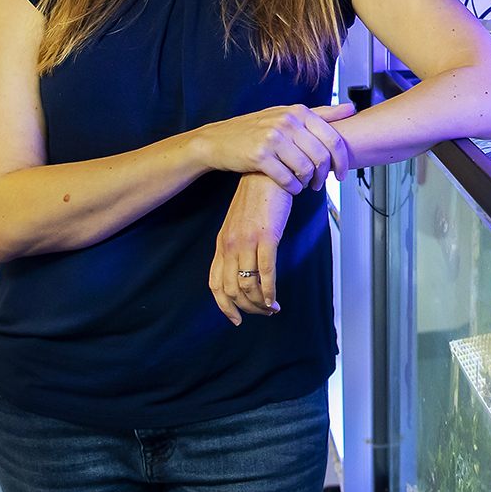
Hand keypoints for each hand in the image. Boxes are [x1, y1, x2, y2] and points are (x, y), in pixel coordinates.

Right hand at [195, 103, 353, 193]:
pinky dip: (293, 188)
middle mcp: (287, 122)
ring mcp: (272, 138)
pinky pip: (287, 178)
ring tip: (304, 185)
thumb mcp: (288, 114)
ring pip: (305, 168)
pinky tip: (291, 188)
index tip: (342, 173)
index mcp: (298, 111)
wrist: (218, 140)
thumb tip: (351, 108)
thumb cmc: (257, 128)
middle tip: (320, 184)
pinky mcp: (259, 155)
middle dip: (325, 175)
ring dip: (308, 183)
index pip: (332, 139)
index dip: (341, 160)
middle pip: (321, 156)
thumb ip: (321, 113)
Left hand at [209, 174, 293, 323]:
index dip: (224, 306)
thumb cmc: (257, 198)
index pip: (215, 284)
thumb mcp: (239, 223)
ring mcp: (247, 242)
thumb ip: (238, 244)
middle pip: (231, 290)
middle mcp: (230, 246)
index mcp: (222, 243)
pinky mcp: (267, 237)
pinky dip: (269, 291)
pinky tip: (275, 299)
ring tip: (272, 308)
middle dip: (246, 309)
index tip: (235, 318)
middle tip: (261, 314)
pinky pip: (265, 272)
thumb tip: (244, 267)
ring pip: (247, 285)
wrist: (267, 173)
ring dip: (259, 303)